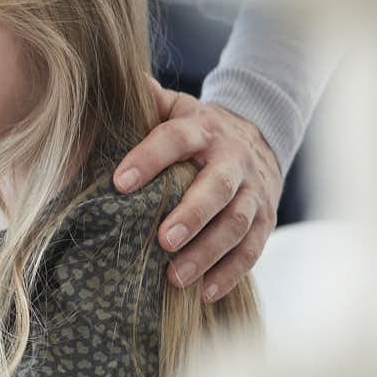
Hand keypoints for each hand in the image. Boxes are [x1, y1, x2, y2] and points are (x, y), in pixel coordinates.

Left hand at [115, 76, 280, 301]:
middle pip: (216, 189)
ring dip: (207, 253)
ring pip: (235, 225)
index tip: (119, 182)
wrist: (257, 137)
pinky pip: (252, 250)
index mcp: (201, 130)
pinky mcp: (265, 220)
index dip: (148, 159)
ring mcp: (252, 192)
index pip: (173, 140)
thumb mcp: (174, 107)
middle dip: (190, 215)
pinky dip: (231, 274)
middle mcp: (231, 160)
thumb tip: (111, 83)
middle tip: (162, 240)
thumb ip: (146, 100)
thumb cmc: (196, 129)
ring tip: (175, 277)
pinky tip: (205, 293)